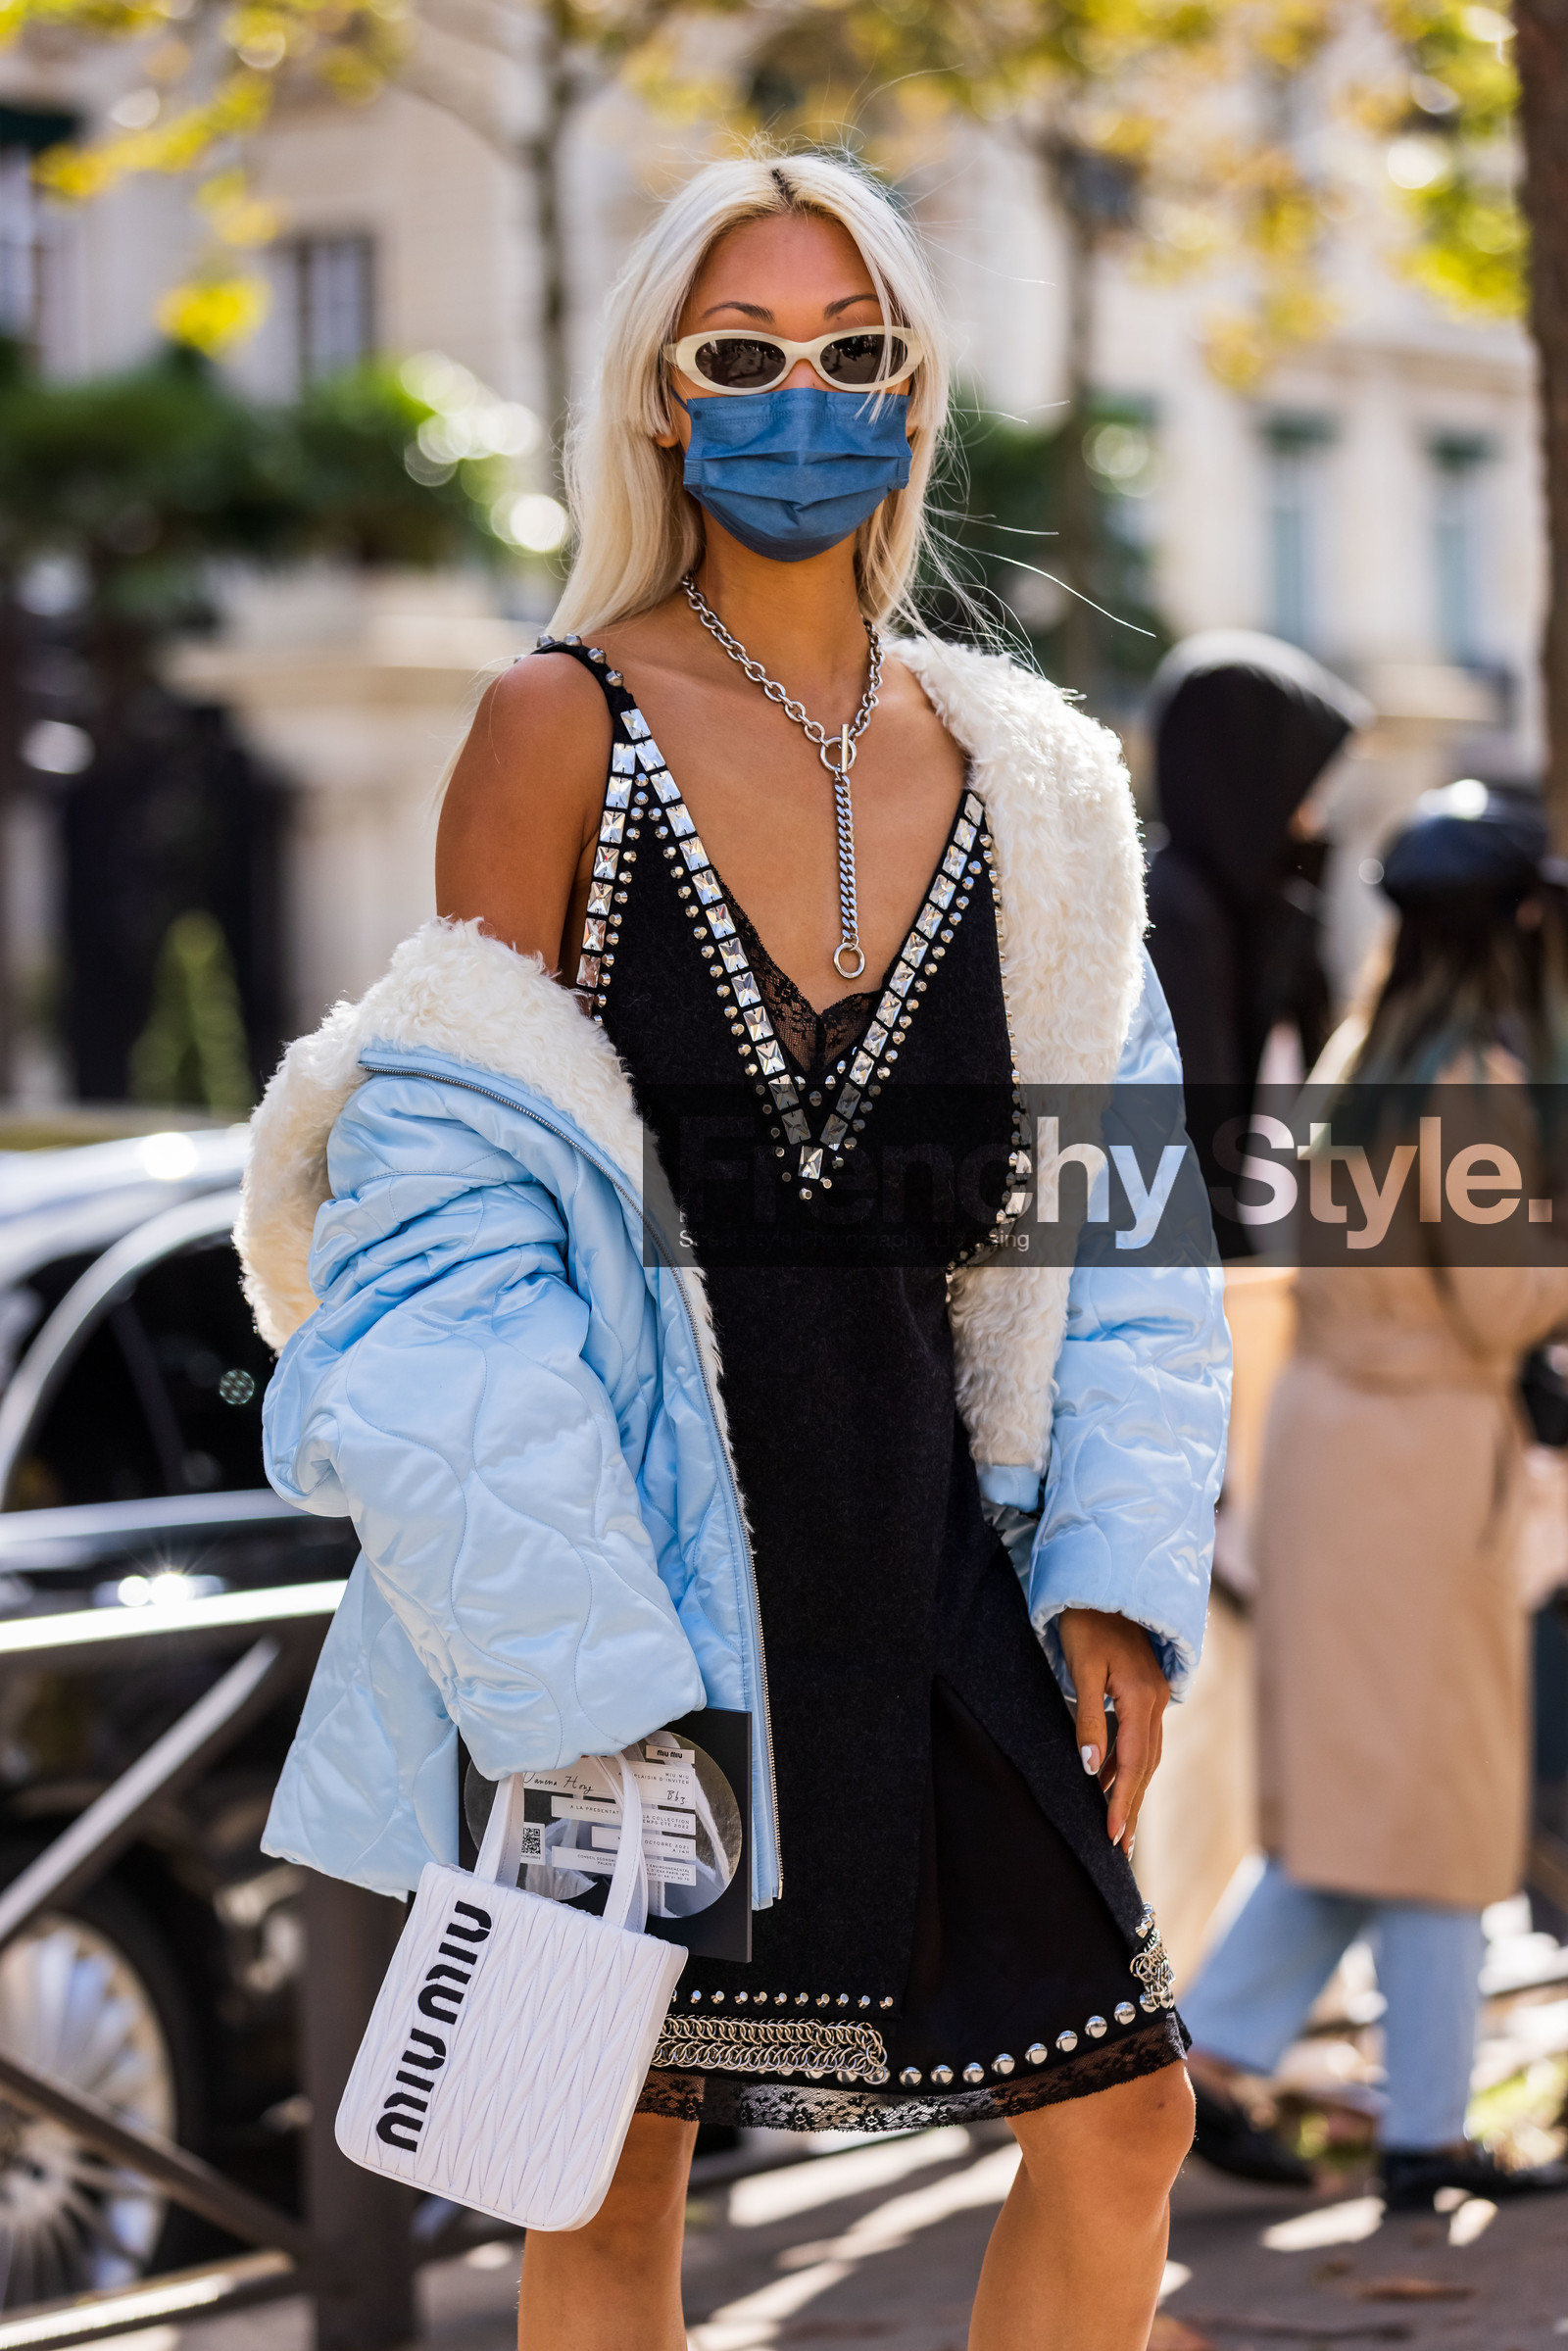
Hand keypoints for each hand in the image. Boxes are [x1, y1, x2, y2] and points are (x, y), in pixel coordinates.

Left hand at [1056, 1607, 1169, 1855]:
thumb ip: (1088, 1718)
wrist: (1101, 1582)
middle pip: (1146, 1765)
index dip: (1122, 1801)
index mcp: (1140, 1696)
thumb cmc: (1085, 1621)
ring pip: (1146, 1753)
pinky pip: (1140, 1736)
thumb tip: (1091, 1769)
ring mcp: (1156, 1694)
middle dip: (1131, 1806)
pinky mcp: (1147, 1689)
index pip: (1133, 1762)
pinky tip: (1108, 1778)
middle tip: (1119, 1847)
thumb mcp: (1081, 1667)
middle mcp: (1156, 1699)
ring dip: (1131, 1788)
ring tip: (1116, 1824)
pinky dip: (1127, 1762)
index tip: (1110, 1836)